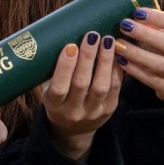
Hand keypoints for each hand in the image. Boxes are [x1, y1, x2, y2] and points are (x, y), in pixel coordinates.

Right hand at [41, 31, 122, 158]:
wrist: (72, 128)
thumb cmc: (58, 99)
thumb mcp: (47, 89)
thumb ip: (51, 70)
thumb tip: (57, 35)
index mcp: (54, 105)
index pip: (59, 87)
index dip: (65, 67)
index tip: (70, 46)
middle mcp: (73, 111)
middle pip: (81, 84)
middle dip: (87, 58)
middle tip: (91, 35)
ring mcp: (93, 112)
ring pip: (101, 86)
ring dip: (105, 61)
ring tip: (107, 40)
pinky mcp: (109, 110)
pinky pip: (115, 88)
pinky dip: (116, 69)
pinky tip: (116, 53)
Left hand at [115, 8, 163, 101]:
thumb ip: (154, 23)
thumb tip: (128, 11)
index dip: (159, 18)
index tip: (137, 12)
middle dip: (145, 34)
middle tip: (124, 26)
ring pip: (160, 64)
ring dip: (137, 54)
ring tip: (118, 45)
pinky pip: (152, 80)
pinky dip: (135, 70)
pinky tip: (121, 61)